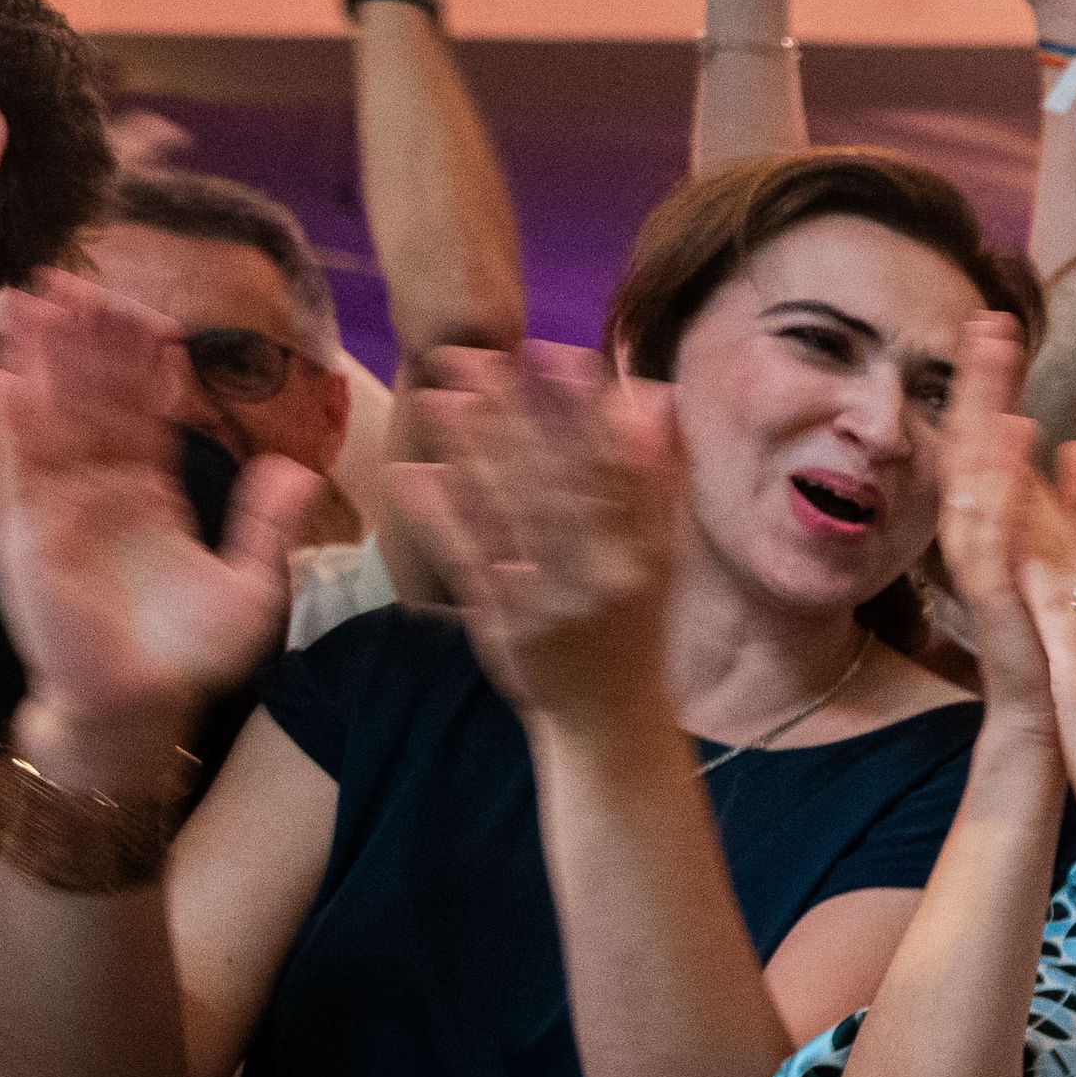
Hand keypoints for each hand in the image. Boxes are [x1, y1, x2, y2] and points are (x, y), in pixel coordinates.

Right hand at [0, 270, 321, 742]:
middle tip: (83, 282)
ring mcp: (56, 507)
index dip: (146, 366)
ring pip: (47, 417)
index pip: (146, 412)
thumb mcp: (250, 585)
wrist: (143, 708)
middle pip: (91, 398)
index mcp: (149, 491)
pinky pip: (7, 469)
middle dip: (86, 342)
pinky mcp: (22, 534)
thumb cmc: (192, 654)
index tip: (153, 319)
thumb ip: (266, 525)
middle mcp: (98, 489)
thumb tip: (296, 468)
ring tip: (35, 302)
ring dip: (39, 361)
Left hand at [390, 343, 682, 728]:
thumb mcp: (661, 556)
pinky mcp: (508, 627)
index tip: (557, 352)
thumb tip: (652, 399)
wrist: (609, 724)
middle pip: (556, 478)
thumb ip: (657, 479)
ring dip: (471, 449)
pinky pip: (470, 562)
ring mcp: (555, 601)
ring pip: (511, 513)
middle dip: (513, 412)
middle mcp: (607, 573)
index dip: (587, 407)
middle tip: (472, 355)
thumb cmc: (631, 628)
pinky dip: (440, 515)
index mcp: (649, 552)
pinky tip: (414, 473)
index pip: (618, 466)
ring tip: (438, 397)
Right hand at [933, 313, 1059, 733]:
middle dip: (985, 393)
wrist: (1050, 758)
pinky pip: (993, 551)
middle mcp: (1000, 558)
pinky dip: (1000, 497)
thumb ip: (1070, 524)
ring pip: (981, 492)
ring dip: (984, 428)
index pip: (1003, 457)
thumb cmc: (1061, 686)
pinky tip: (1007, 445)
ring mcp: (996, 588)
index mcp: (1019, 546)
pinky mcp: (1002, 619)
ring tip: (989, 364)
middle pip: (985, 460)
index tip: (1000, 332)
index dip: (997, 397)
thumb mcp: (1072, 589)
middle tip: (988, 323)